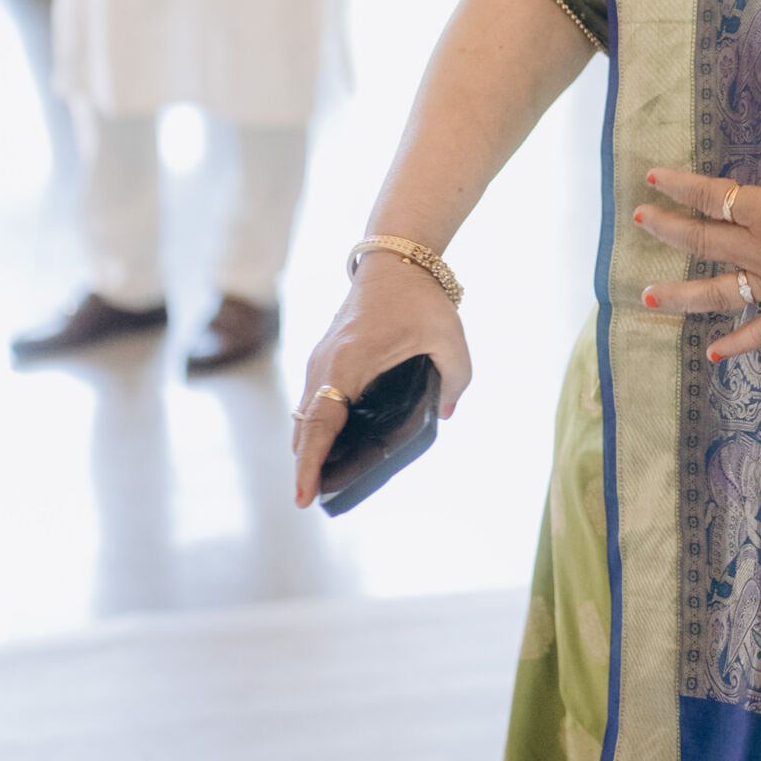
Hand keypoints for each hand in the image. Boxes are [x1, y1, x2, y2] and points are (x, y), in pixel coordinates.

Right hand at [291, 250, 472, 507]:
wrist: (394, 259)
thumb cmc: (420, 297)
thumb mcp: (450, 338)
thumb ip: (456, 379)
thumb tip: (445, 415)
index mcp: (350, 361)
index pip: (322, 421)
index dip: (311, 462)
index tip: (304, 495)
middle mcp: (325, 365)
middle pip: (306, 427)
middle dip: (306, 466)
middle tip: (315, 502)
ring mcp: (319, 362)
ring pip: (305, 417)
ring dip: (308, 448)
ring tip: (321, 485)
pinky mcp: (323, 360)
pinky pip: (312, 403)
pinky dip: (315, 428)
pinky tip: (330, 450)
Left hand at [637, 97, 760, 361]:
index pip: (712, 196)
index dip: (679, 186)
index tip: (652, 178)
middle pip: (704, 242)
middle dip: (667, 230)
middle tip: (640, 220)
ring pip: (718, 292)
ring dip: (680, 296)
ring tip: (647, 298)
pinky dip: (737, 343)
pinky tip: (712, 354)